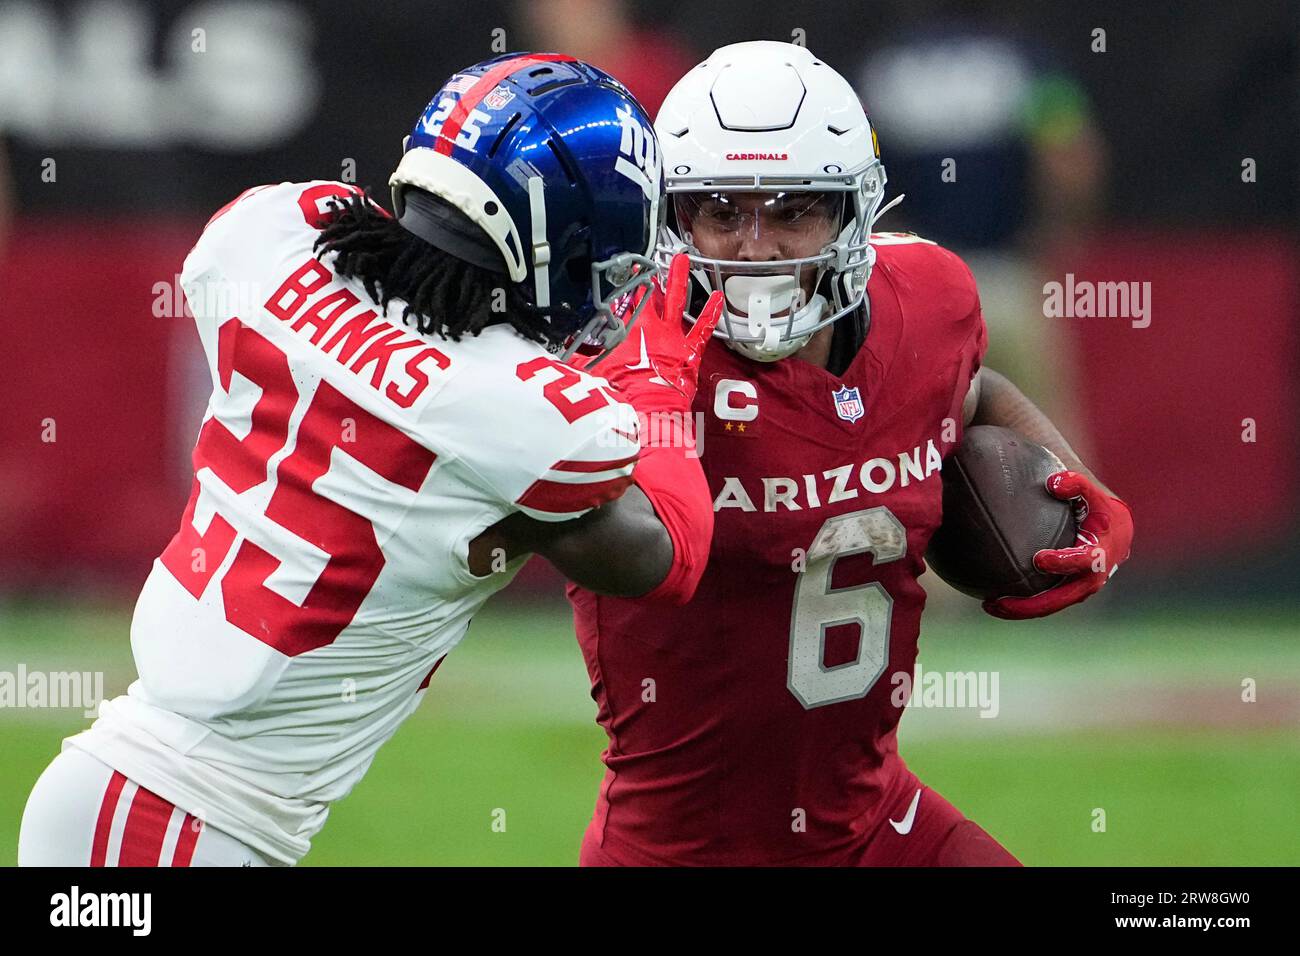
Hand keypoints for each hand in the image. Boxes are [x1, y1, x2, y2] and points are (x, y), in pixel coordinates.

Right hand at [587, 253, 723, 406]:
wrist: (647, 406)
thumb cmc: (621, 389)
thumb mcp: (593, 371)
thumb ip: (579, 359)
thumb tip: (563, 354)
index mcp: (628, 328)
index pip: (624, 300)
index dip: (624, 285)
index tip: (624, 272)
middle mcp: (651, 326)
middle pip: (649, 295)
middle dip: (649, 279)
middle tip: (650, 265)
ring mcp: (672, 335)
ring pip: (676, 300)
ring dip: (678, 279)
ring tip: (681, 259)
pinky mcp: (689, 349)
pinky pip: (703, 328)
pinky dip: (711, 313)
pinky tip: (718, 297)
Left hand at [983, 470, 1133, 619]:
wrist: (1113, 531)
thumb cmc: (1098, 509)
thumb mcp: (1092, 494)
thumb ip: (1077, 484)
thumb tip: (1055, 482)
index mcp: (1102, 552)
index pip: (1084, 561)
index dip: (1064, 562)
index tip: (1039, 559)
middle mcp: (1094, 577)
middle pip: (1064, 596)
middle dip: (1034, 604)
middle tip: (1000, 601)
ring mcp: (1080, 588)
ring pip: (1053, 606)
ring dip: (1024, 610)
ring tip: (990, 606)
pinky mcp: (1068, 592)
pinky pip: (1047, 604)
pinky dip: (1024, 606)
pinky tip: (995, 602)